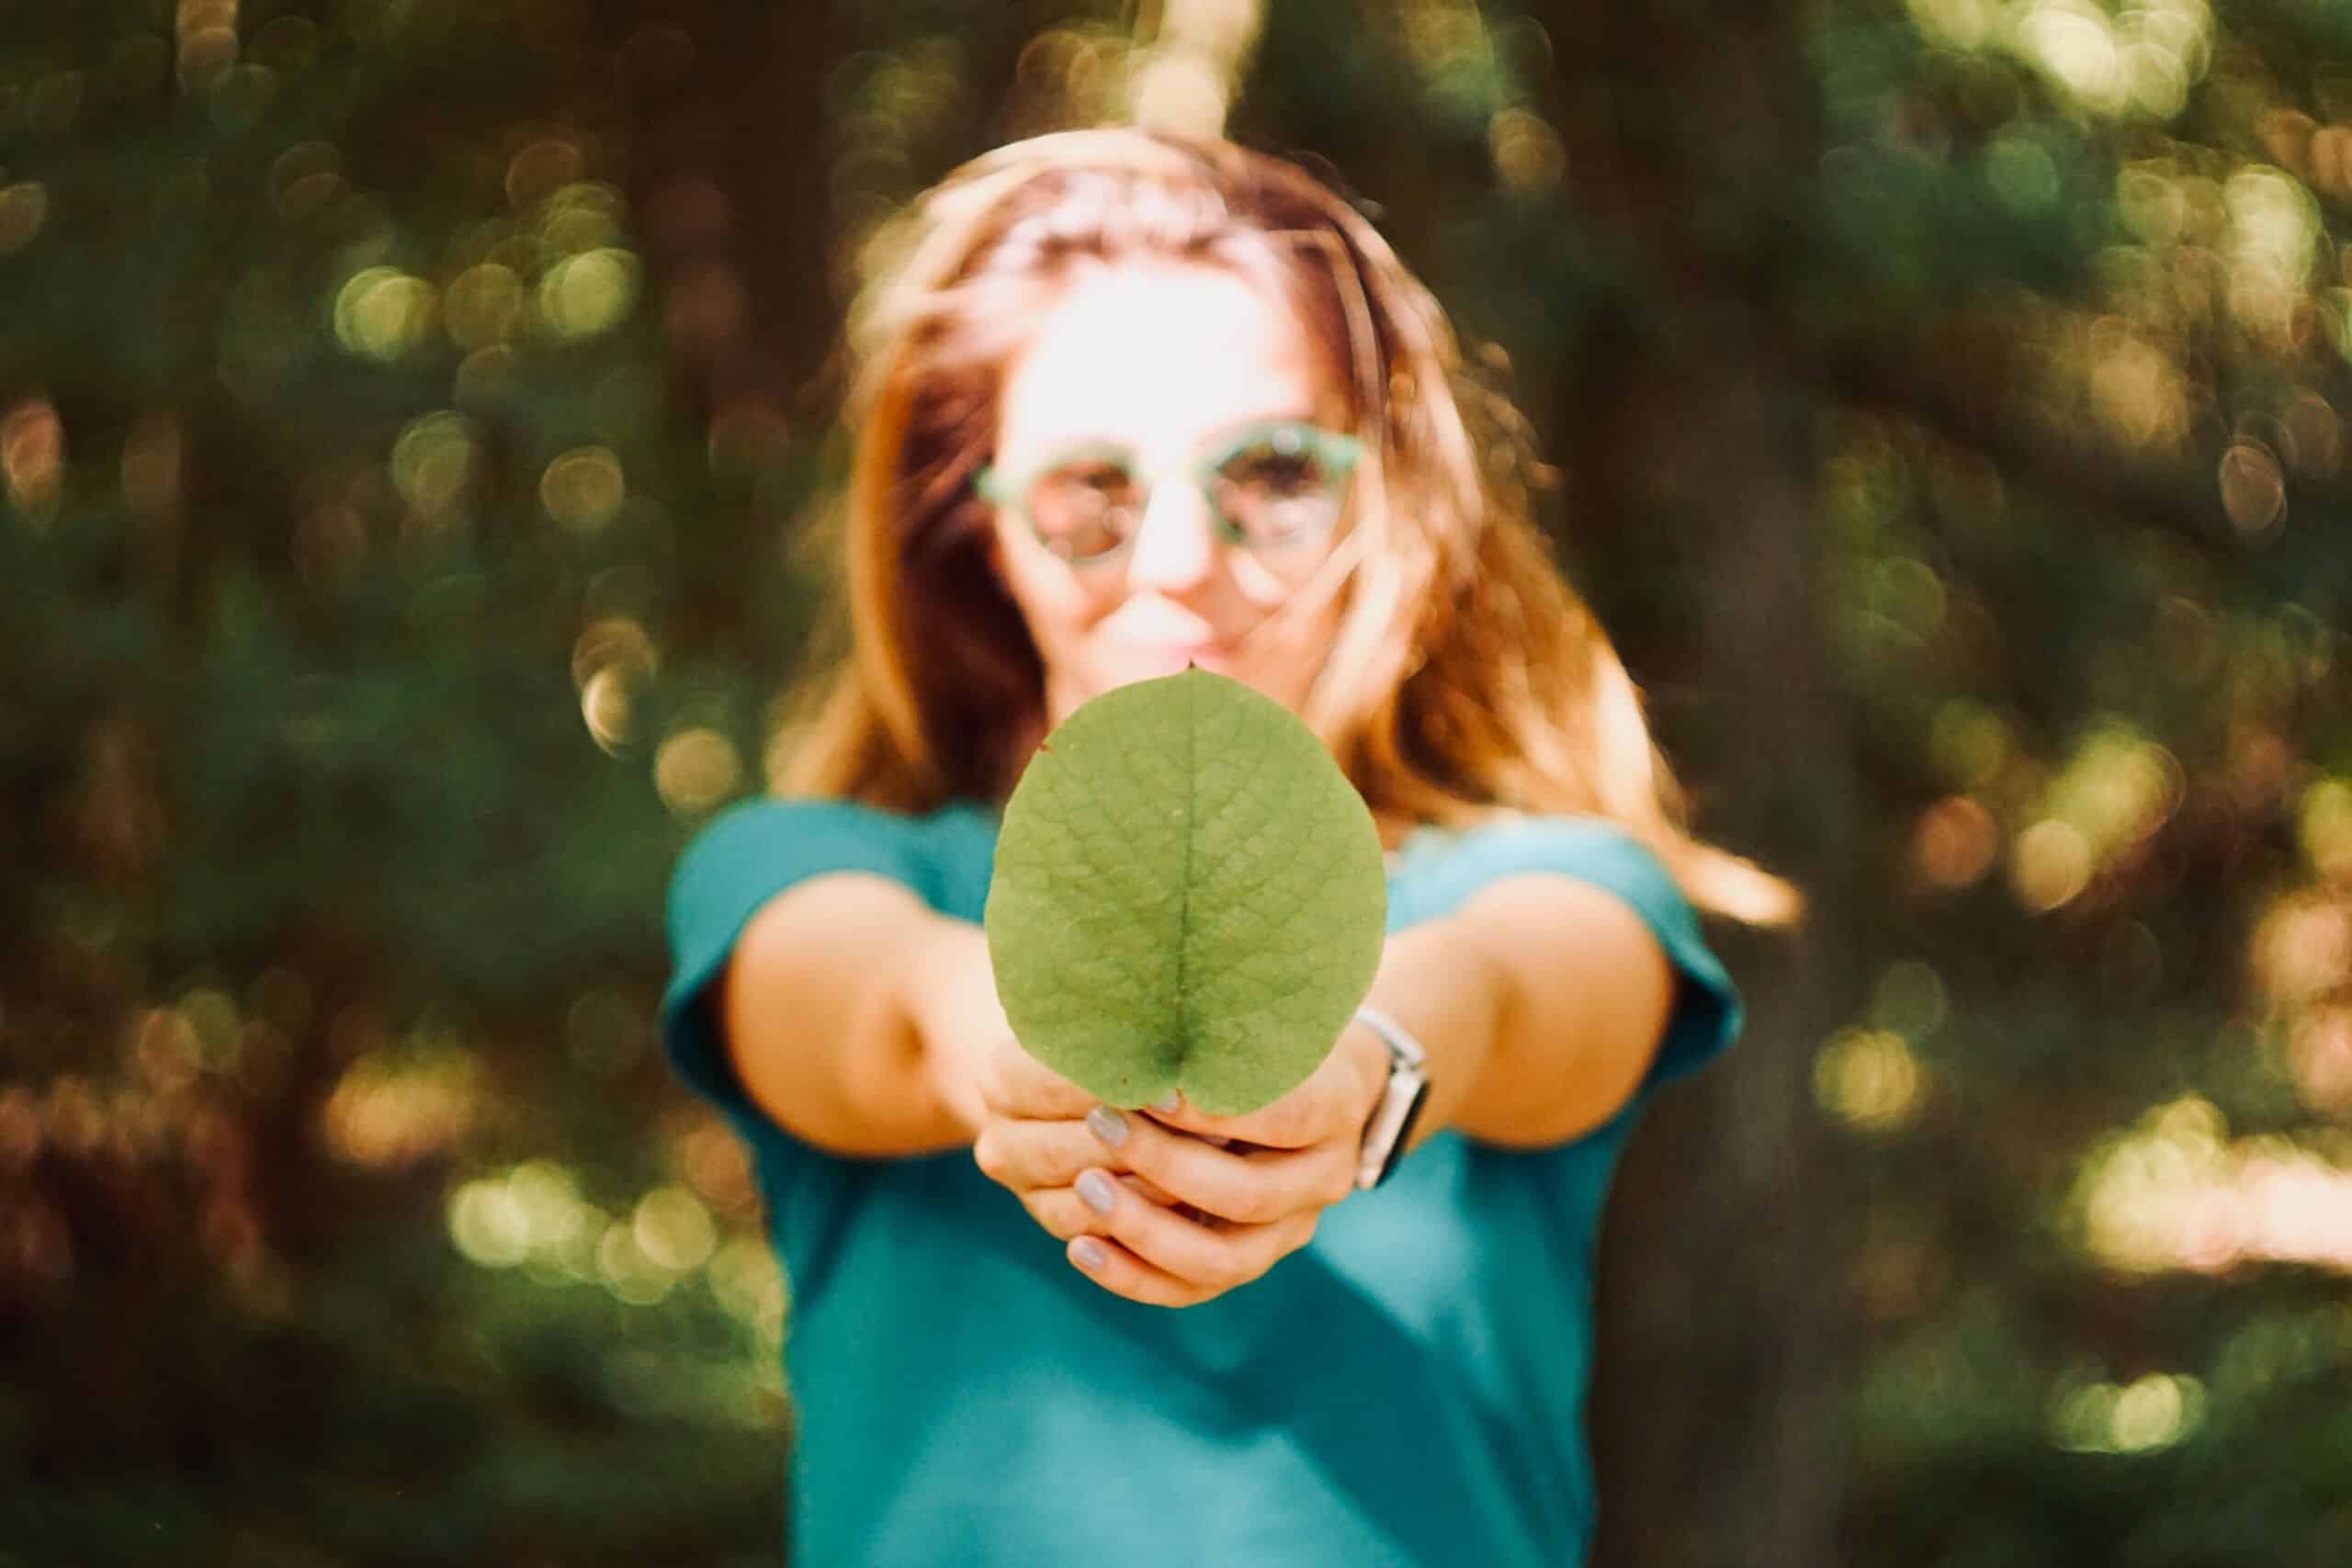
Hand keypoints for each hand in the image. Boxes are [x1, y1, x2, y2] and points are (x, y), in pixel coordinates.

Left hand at [979, 1022, 1389, 1308]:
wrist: (1322, 1084)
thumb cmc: (1273, 1030)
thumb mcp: (1263, 1010)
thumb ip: (1219, 1022)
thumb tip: (1138, 1008)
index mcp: (1337, 1107)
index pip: (1283, 1117)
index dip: (1213, 1109)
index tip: (1149, 1088)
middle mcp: (1325, 1178)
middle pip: (1246, 1194)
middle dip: (1164, 1164)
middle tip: (1098, 1124)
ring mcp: (1291, 1228)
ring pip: (1220, 1260)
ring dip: (1145, 1229)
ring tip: (1084, 1188)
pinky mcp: (1252, 1258)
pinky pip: (1192, 1290)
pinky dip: (1134, 1275)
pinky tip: (1081, 1245)